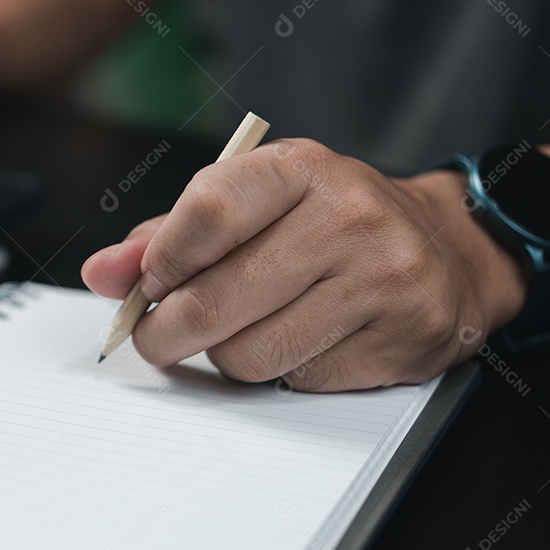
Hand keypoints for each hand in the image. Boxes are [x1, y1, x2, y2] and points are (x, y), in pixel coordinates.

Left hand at [82, 139, 528, 390]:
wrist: (448, 248)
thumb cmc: (332, 221)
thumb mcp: (256, 202)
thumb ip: (170, 235)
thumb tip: (102, 274)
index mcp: (302, 169)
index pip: (207, 212)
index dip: (160, 261)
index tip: (149, 284)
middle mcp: (350, 218)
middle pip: (216, 301)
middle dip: (167, 332)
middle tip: (160, 335)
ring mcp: (383, 281)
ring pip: (250, 355)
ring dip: (225, 356)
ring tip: (244, 329)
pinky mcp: (401, 341)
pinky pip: (297, 381)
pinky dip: (281, 373)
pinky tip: (301, 340)